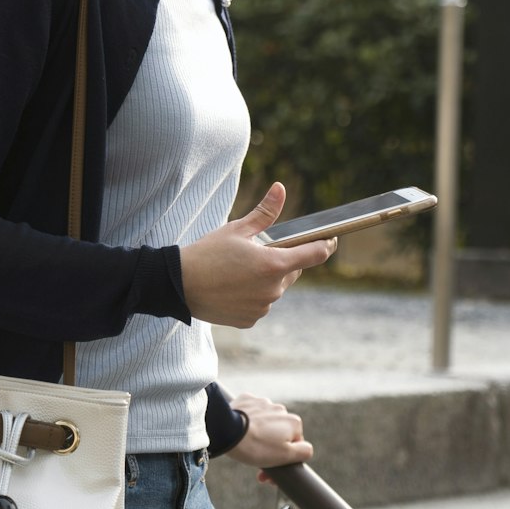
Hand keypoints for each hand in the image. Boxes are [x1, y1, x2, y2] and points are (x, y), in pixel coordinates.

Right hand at [179, 182, 334, 328]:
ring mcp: (262, 307)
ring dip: (266, 279)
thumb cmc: (208, 253)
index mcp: (274, 264)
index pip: (315, 254)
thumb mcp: (237, 229)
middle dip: (282, 260)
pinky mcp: (250, 320)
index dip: (326, 245)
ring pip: (275, 289)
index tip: (331, 240)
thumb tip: (280, 188)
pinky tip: (233, 287)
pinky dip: (253, 295)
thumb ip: (265, 212)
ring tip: (239, 271)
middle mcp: (273, 289)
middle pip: (292, 271)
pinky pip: (260, 304)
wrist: (178, 285)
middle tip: (257, 253)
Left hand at [226, 392, 312, 477]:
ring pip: (265, 424)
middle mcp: (281, 409)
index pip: (294, 445)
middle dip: (270, 449)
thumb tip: (307, 449)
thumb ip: (304, 452)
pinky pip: (251, 413)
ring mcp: (263, 403)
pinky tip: (240, 432)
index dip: (282, 460)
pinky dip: (247, 422)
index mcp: (294, 422)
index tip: (268, 472)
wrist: (227, 431)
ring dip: (259, 435)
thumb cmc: (256, 446)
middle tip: (256, 463)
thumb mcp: (285, 456)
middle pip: (279, 434)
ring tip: (246, 446)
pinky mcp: (247, 400)